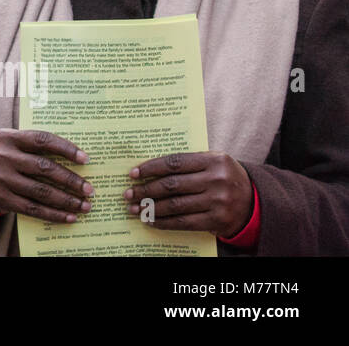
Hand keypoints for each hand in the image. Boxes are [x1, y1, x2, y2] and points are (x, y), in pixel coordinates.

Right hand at [0, 128, 93, 222]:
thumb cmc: (5, 158)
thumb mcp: (13, 144)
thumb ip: (36, 146)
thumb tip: (75, 158)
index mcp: (8, 137)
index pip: (42, 140)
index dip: (65, 148)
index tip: (85, 159)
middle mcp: (3, 156)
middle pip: (44, 168)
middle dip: (70, 180)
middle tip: (89, 189)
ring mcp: (1, 179)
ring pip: (41, 191)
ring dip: (66, 200)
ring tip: (84, 205)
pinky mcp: (2, 199)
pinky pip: (33, 209)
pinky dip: (54, 214)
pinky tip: (69, 217)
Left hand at [124, 152, 253, 236]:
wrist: (255, 201)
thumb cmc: (224, 177)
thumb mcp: (212, 162)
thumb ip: (188, 162)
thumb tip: (148, 167)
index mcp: (213, 160)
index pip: (174, 162)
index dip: (151, 168)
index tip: (133, 173)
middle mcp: (217, 180)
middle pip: (172, 185)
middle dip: (145, 189)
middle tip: (128, 193)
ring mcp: (218, 201)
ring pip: (175, 205)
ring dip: (150, 208)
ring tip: (134, 208)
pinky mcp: (218, 220)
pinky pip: (184, 222)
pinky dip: (164, 222)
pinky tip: (151, 220)